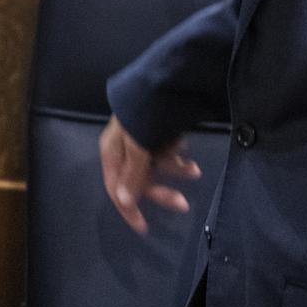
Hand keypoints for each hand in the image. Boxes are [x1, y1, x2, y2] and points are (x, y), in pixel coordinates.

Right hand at [99, 116, 200, 234]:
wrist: (165, 78)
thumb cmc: (145, 116)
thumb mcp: (139, 146)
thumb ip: (133, 175)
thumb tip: (124, 202)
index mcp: (112, 152)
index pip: (115, 189)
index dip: (129, 209)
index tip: (144, 228)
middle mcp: (124, 148)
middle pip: (138, 181)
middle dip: (161, 191)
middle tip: (184, 204)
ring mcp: (141, 140)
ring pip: (156, 168)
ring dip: (174, 170)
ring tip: (194, 169)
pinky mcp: (156, 133)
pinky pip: (165, 153)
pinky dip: (176, 156)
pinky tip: (186, 149)